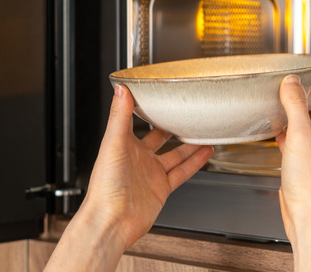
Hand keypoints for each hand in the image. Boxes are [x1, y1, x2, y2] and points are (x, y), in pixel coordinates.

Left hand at [46, 84, 213, 271]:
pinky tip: (205, 153)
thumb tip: (120, 89)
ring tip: (203, 130)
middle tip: (185, 113)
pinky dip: (195, 162)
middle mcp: (137, 158)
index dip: (146, 108)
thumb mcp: (113, 144)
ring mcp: (151, 174)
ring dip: (189, 144)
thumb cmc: (105, 187)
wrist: (111, 221)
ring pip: (175, 155)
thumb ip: (119, 116)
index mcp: (123, 145)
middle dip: (171, 125)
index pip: (135, 121)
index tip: (157, 94)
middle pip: (159, 137)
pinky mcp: (161, 189)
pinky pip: (182, 172)